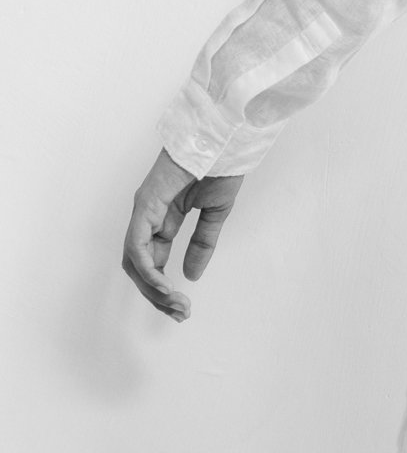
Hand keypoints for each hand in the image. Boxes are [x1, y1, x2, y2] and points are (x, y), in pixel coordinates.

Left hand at [122, 147, 244, 323]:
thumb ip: (202, 244)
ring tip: (175, 304)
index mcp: (163, 217)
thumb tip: (190, 275)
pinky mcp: (145, 205)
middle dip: (157, 296)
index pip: (153, 261)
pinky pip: (138, 246)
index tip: (183, 309)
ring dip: (152, 288)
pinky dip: (149, 270)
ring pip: (134, 261)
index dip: (163, 289)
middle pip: (139, 267)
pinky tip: (164, 285)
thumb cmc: (222, 166)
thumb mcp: (215, 214)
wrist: (225, 139)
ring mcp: (143, 210)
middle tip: (180, 314)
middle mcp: (147, 216)